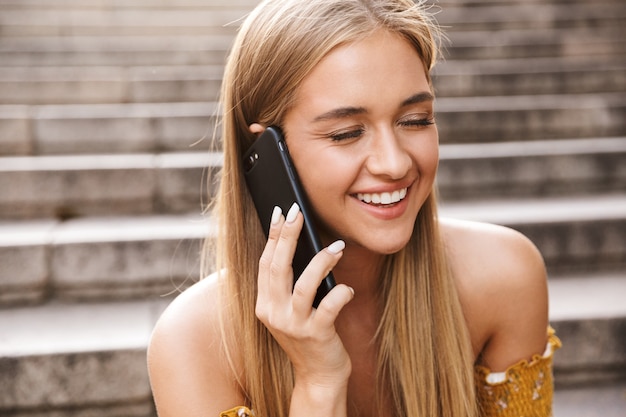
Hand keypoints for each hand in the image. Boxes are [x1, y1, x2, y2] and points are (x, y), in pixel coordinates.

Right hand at [255, 203, 354, 390]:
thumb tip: (302, 246)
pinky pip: (329, 307)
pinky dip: (341, 293)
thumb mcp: (291, 311)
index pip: (265, 263)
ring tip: (337, 247)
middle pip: (278, 267)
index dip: (272, 236)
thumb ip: (290, 285)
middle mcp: (273, 314)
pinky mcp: (315, 335)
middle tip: (297, 213)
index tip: (280, 212)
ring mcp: (293, 325)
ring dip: (321, 262)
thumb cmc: (309, 337)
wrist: (318, 377)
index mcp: (264, 305)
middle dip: (287, 237)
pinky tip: (348, 288)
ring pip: (303, 285)